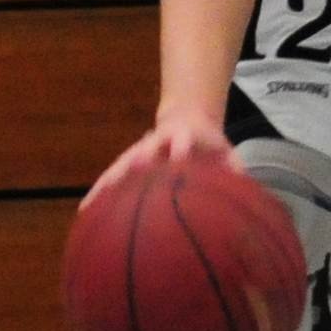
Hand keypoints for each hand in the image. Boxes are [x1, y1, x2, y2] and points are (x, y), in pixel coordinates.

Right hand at [82, 111, 243, 209]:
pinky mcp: (128, 161)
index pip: (182, 143)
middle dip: (134, 165)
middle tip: (122, 181)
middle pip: (143, 152)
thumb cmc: (209, 143)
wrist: (186, 117)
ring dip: (107, 184)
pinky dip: (98, 193)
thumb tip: (244, 188)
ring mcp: (140, 151)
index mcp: (184, 138)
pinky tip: (85, 213)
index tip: (178, 159)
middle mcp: (157, 143)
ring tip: (90, 207)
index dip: (180, 149)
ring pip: (120, 166)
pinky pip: (110, 178)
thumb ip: (233, 166)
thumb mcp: (224, 149)